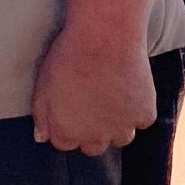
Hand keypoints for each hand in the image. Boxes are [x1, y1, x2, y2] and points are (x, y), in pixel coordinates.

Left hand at [29, 19, 154, 154]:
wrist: (104, 37)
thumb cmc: (69, 56)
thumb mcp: (42, 84)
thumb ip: (41, 115)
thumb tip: (41, 137)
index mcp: (66, 132)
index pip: (65, 143)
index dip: (68, 124)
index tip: (71, 107)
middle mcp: (94, 138)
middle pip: (93, 146)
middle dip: (92, 131)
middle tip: (92, 103)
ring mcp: (121, 129)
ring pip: (121, 137)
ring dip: (117, 125)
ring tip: (113, 98)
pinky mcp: (143, 115)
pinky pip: (142, 119)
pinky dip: (138, 108)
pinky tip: (131, 89)